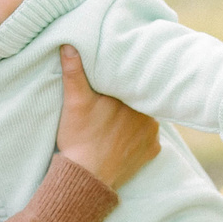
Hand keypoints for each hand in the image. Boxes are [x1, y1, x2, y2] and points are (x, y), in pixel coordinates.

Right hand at [54, 46, 158, 190]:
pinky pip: (149, 138)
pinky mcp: (152, 153)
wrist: (87, 177)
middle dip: (131, 97)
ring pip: (147, 117)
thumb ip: (74, 71)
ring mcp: (153, 135)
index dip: (126, 79)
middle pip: (141, 99)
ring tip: (118, 118)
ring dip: (136, 116)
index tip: (117, 79)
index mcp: (133, 98)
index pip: (134, 82)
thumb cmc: (80, 137)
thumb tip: (69, 44)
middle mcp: (150, 115)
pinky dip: (139, 136)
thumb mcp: (74, 101)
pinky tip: (124, 136)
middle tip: (114, 99)